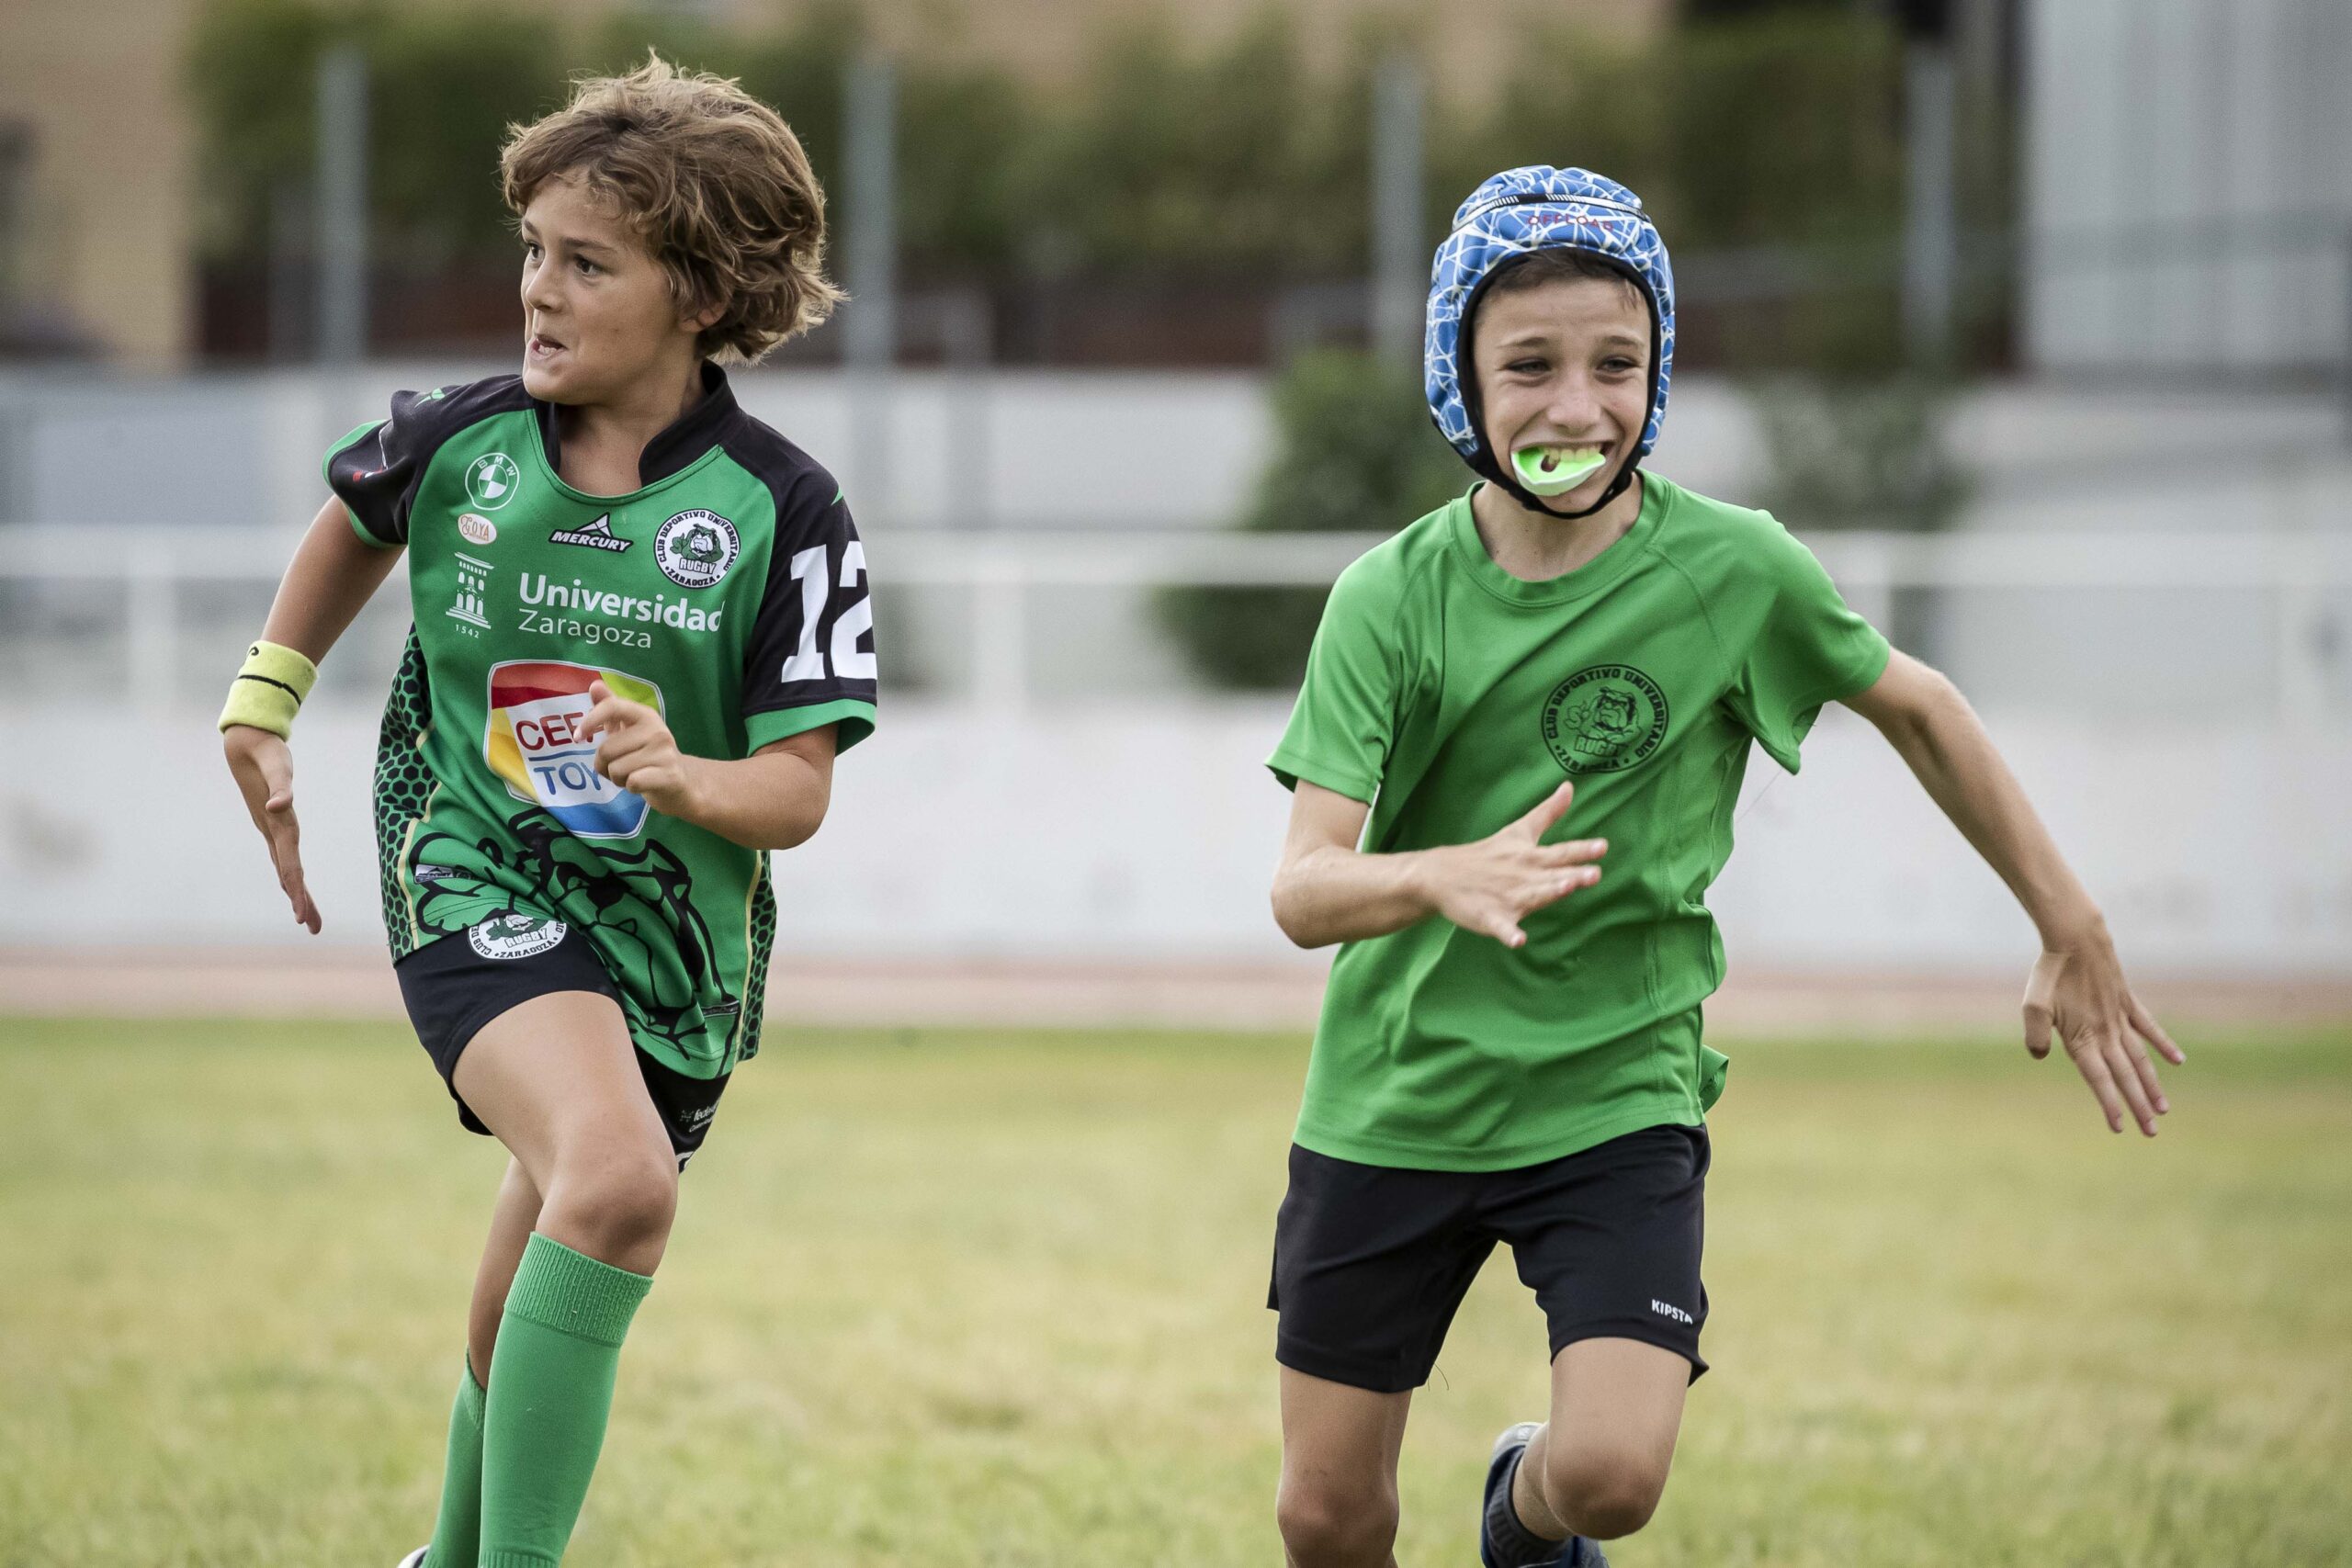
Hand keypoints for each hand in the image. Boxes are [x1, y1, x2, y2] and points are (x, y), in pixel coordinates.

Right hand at [223, 724, 320, 933]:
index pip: (290, 864)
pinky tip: (294, 884)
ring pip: (285, 867)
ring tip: (307, 918)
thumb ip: (281, 786)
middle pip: (289, 873)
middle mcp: (274, 830)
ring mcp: (271, 828)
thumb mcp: (278, 766)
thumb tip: (279, 806)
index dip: (297, 890)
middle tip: (313, 928)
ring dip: (296, 892)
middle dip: (301, 901)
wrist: (245, 743)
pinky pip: (284, 854)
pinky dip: (291, 872)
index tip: (302, 916)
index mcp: (279, 824)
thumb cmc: (266, 752)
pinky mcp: (272, 823)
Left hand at [581, 679, 699, 818]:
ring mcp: (665, 753)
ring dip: (617, 779)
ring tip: (632, 775)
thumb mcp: (629, 730)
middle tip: (619, 767)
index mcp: (645, 715)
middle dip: (603, 765)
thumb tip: (594, 685)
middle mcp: (657, 730)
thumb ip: (611, 707)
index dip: (590, 720)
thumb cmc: (648, 754)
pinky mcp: (669, 775)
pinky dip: (630, 788)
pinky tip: (642, 784)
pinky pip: (632, 782)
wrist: (683, 781)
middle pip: (606, 749)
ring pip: (616, 769)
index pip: (613, 707)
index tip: (577, 736)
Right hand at [1419, 781, 1605, 947]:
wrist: (1442, 874)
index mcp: (1530, 856)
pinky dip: (1508, 934)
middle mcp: (1523, 876)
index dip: (1582, 850)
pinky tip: (1518, 940)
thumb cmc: (1487, 853)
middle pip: (1552, 875)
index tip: (1603, 846)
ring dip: (1548, 893)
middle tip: (1594, 874)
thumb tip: (1569, 787)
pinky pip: (1501, 927)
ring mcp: (1507, 897)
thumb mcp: (1520, 830)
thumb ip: (1548, 812)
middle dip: (1572, 875)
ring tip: (1565, 889)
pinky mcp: (1490, 917)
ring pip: (1532, 897)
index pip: (1561, 853)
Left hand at [2024, 928, 2184, 1135]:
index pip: (2098, 1079)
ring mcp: (2120, 1017)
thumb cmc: (2051, 973)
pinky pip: (2149, 1027)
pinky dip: (2163, 1044)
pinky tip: (2178, 1061)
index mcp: (2083, 1037)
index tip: (2119, 1128)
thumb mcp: (2032, 1004)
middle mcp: (2106, 1032)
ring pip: (2140, 1058)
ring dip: (2152, 1084)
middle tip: (2151, 1133)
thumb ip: (2035, 1033)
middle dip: (2137, 1106)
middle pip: (2125, 1076)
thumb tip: (2039, 1056)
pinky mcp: (2127, 1001)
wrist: (2075, 937)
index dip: (2109, 1104)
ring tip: (2163, 1109)